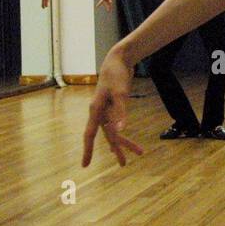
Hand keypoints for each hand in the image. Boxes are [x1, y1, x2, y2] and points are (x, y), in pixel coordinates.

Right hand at [82, 48, 144, 166]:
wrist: (118, 60)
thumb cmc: (116, 75)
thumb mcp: (120, 94)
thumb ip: (120, 113)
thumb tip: (120, 131)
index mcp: (96, 110)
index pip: (90, 135)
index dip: (87, 150)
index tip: (85, 165)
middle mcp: (99, 112)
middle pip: (108, 135)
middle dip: (118, 149)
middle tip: (124, 164)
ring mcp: (106, 109)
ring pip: (114, 130)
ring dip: (125, 141)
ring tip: (139, 153)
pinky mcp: (113, 106)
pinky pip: (116, 124)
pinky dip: (121, 132)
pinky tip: (122, 137)